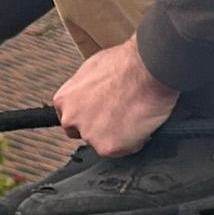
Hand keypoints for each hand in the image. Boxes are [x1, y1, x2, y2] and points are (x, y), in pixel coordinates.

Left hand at [52, 36, 177, 156]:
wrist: (148, 69)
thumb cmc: (126, 64)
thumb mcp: (93, 69)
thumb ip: (86, 89)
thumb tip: (92, 94)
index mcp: (64, 99)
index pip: (69, 119)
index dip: (88, 117)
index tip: (99, 114)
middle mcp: (72, 119)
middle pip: (83, 133)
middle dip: (99, 128)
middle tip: (118, 115)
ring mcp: (89, 135)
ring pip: (103, 143)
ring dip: (117, 135)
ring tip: (133, 116)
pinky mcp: (108, 147)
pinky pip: (122, 151)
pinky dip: (133, 142)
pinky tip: (140, 124)